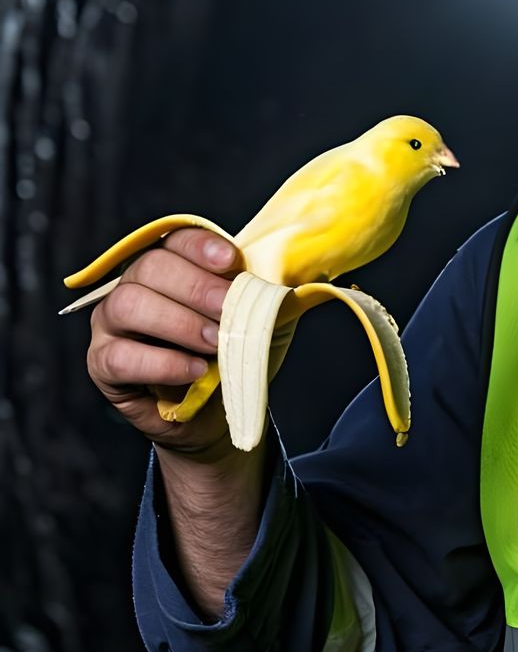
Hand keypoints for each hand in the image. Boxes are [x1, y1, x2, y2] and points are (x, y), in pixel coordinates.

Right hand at [86, 228, 241, 463]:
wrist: (216, 411)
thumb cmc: (232, 355)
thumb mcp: (255, 321)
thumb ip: (260, 296)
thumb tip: (283, 280)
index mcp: (171, 266)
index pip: (176, 239)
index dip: (201, 246)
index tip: (231, 262)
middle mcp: (133, 286)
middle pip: (150, 266)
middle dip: (196, 288)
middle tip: (228, 312)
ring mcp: (111, 323)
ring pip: (128, 305)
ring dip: (179, 323)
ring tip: (214, 343)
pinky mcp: (101, 363)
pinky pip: (120, 357)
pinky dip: (163, 363)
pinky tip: (194, 371)